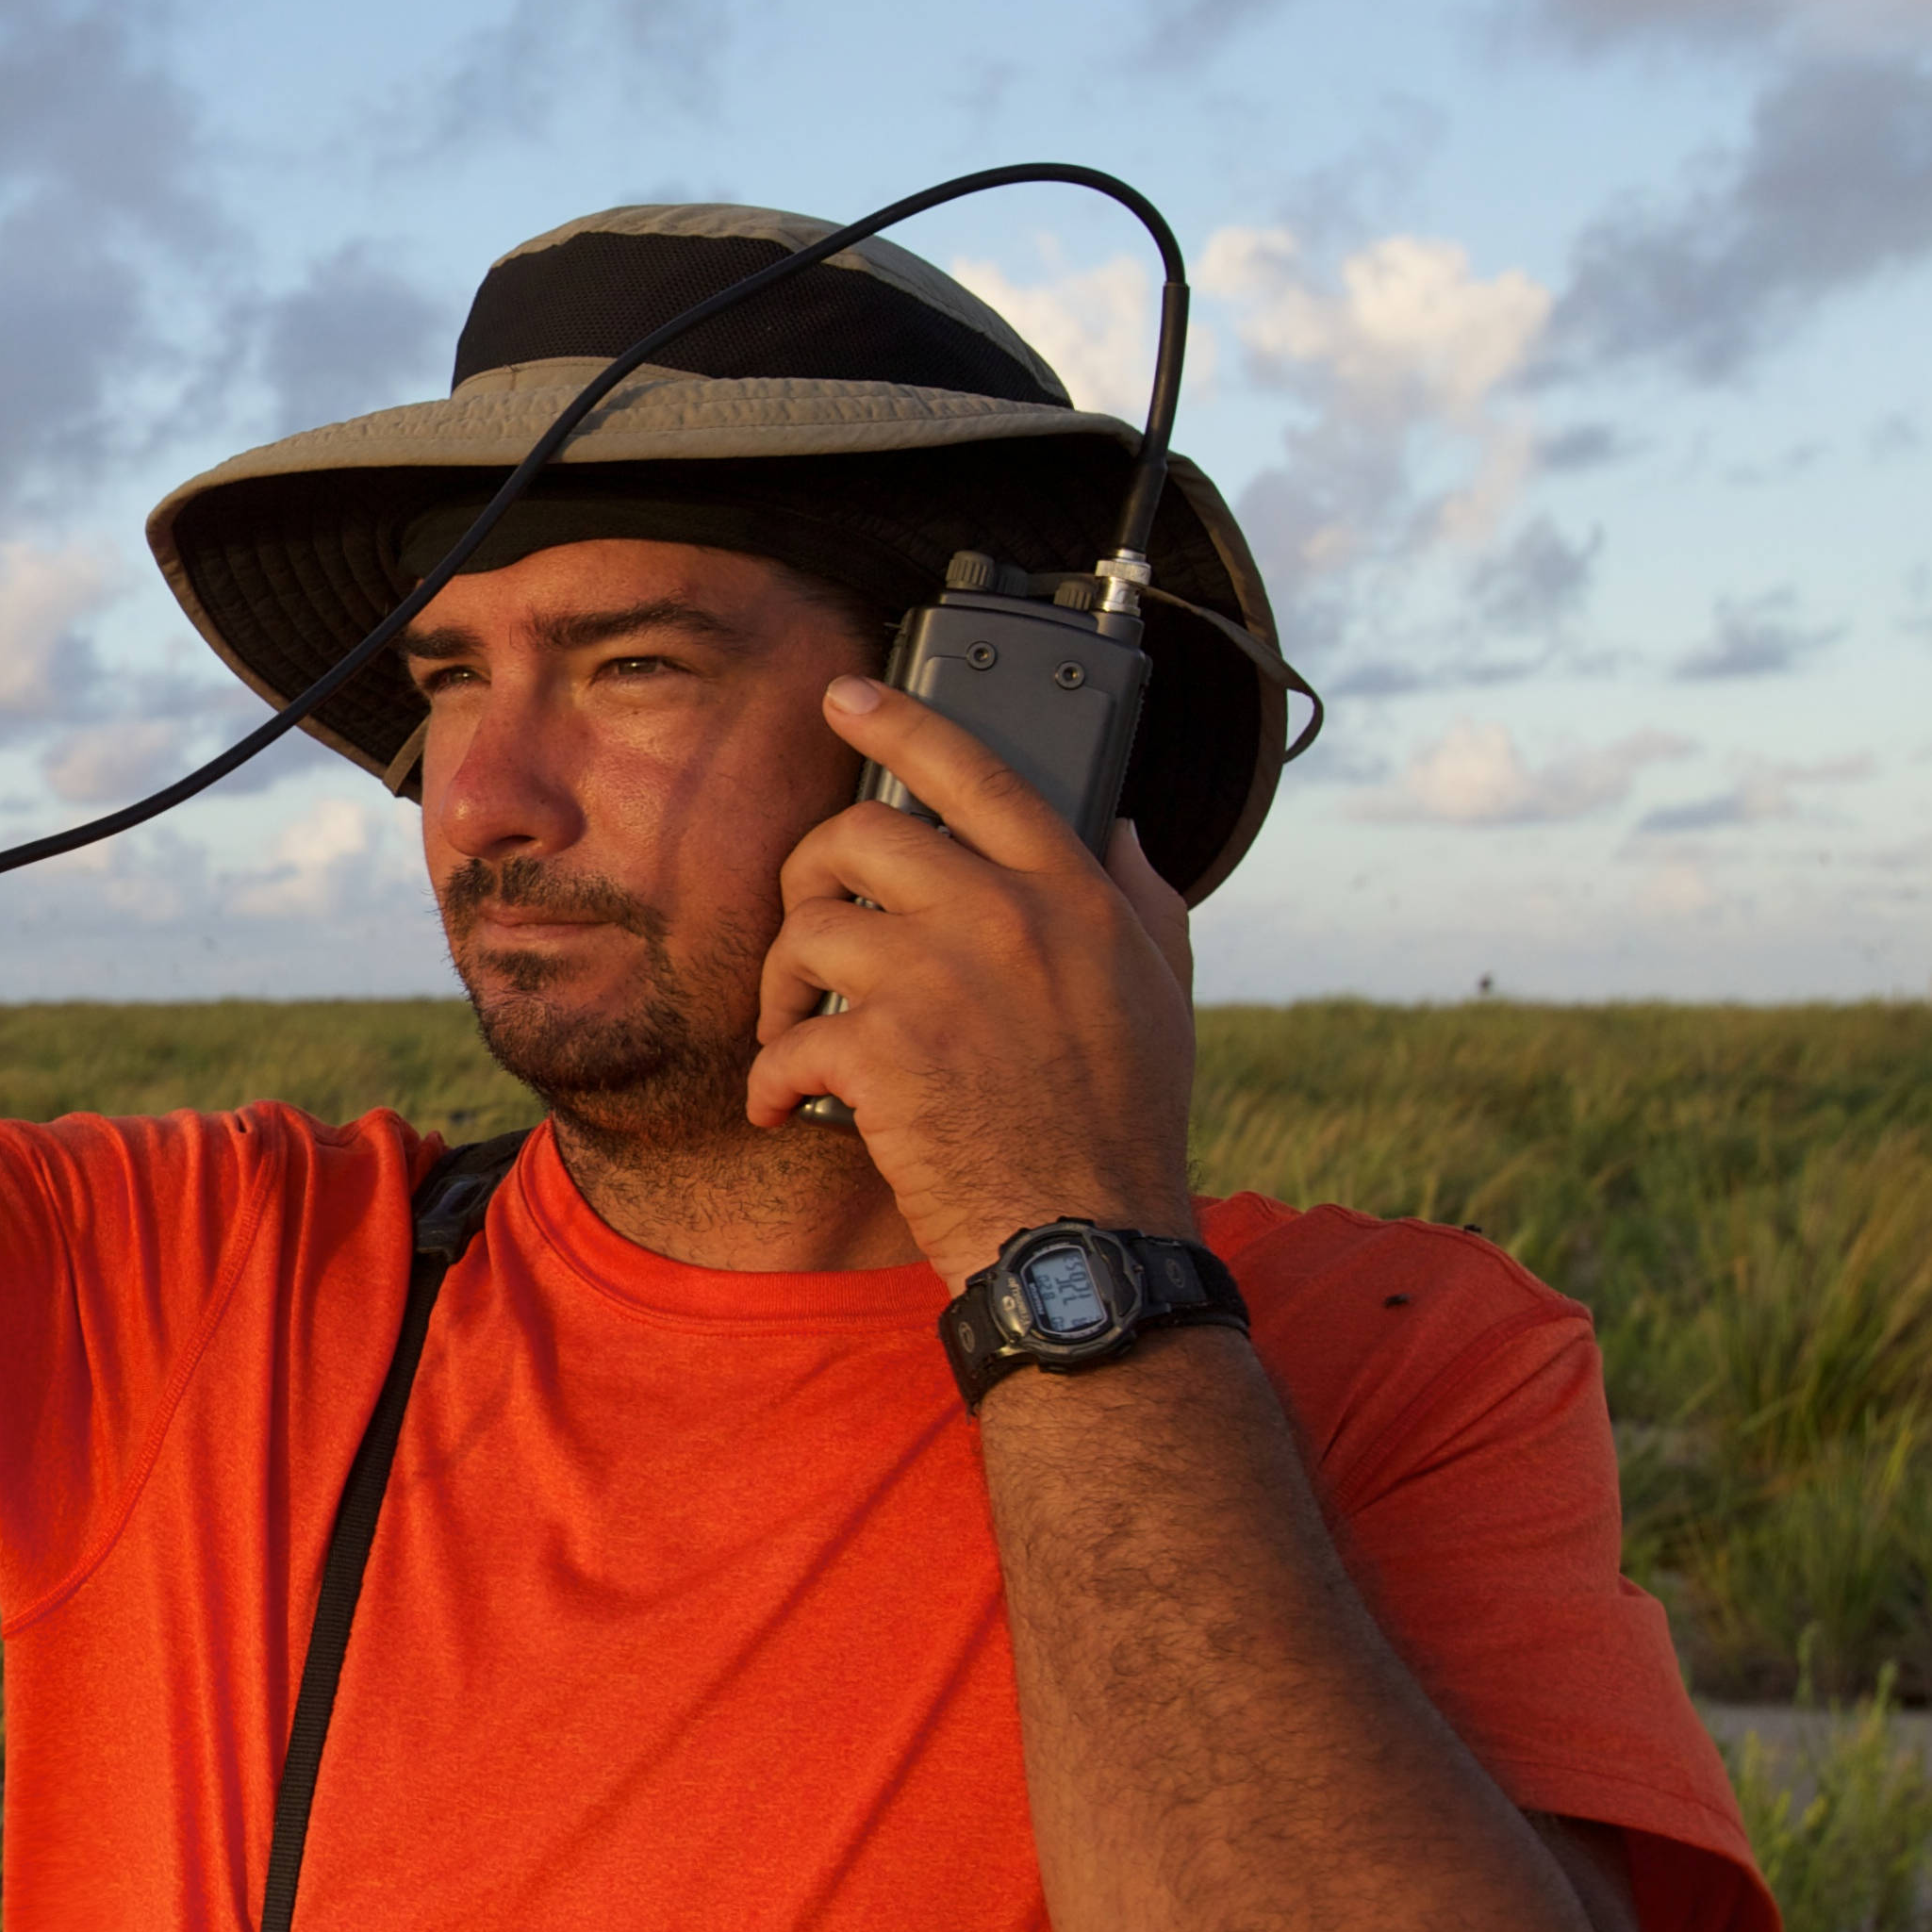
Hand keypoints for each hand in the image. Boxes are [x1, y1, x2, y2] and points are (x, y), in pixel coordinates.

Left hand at [746, 671, 1198, 1282]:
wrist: (1082, 1236)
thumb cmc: (1122, 1125)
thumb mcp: (1163, 995)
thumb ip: (1143, 899)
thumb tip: (1122, 827)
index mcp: (1073, 896)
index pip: (976, 773)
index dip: (900, 722)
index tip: (846, 696)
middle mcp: (1005, 918)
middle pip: (858, 834)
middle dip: (811, 877)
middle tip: (811, 933)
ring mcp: (940, 981)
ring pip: (808, 931)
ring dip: (782, 988)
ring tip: (797, 1035)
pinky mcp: (884, 1051)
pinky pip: (786, 1038)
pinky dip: (769, 1081)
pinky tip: (781, 1108)